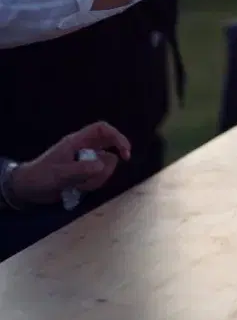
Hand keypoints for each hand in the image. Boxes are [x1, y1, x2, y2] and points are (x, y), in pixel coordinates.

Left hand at [10, 122, 130, 205]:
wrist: (27, 188)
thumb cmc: (41, 176)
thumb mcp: (60, 174)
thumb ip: (82, 169)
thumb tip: (104, 164)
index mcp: (77, 141)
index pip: (102, 130)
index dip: (117, 137)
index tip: (125, 153)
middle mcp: (84, 149)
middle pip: (108, 150)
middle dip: (107, 167)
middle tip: (95, 180)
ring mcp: (84, 161)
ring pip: (104, 166)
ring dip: (96, 179)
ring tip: (78, 186)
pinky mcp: (83, 173)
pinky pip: (97, 177)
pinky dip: (92, 184)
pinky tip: (78, 189)